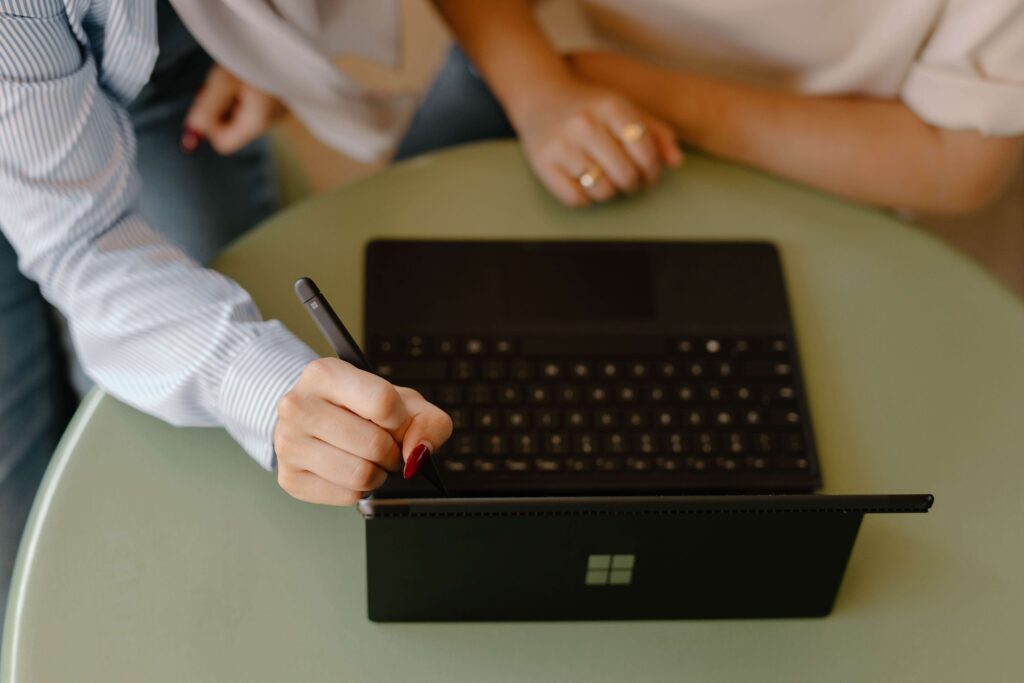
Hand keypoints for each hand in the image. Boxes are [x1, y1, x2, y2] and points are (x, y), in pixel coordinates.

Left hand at [181, 65, 284, 154]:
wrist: (285, 39)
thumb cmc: (254, 56)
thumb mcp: (222, 82)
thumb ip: (205, 112)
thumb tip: (190, 138)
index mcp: (255, 124)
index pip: (222, 144)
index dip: (210, 124)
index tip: (211, 99)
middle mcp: (270, 124)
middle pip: (233, 130)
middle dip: (222, 109)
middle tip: (224, 83)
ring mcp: (278, 114)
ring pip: (243, 117)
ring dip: (233, 100)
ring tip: (240, 75)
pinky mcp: (282, 102)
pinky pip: (256, 107)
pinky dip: (247, 94)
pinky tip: (251, 76)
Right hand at [273, 358, 453, 504]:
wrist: (316, 418)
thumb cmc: (362, 407)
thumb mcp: (403, 400)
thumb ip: (428, 421)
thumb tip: (417, 454)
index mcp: (325, 373)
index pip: (383, 402)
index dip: (401, 421)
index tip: (397, 423)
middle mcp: (298, 405)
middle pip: (375, 444)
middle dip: (392, 452)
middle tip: (385, 446)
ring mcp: (288, 443)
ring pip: (361, 475)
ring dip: (378, 473)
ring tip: (369, 459)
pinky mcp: (290, 477)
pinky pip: (347, 495)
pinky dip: (360, 489)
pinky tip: (350, 471)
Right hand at [508, 76, 682, 206]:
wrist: (540, 95)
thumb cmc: (590, 107)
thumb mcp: (624, 108)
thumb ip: (655, 132)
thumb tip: (676, 161)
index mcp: (610, 106)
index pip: (645, 151)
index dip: (653, 170)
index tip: (650, 176)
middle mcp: (584, 123)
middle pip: (625, 174)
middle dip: (634, 185)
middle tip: (631, 182)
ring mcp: (561, 145)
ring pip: (602, 190)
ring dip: (611, 193)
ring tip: (610, 183)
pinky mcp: (542, 163)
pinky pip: (575, 198)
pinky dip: (587, 199)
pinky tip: (588, 186)